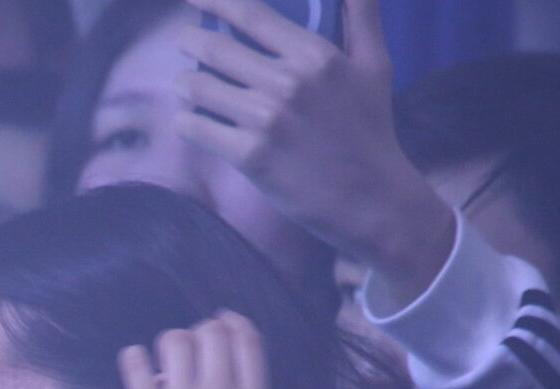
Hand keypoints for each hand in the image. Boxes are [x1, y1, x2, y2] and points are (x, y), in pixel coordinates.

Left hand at [120, 311, 281, 388]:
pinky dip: (134, 359)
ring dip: (167, 345)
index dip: (232, 323)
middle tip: (188, 349)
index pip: (247, 339)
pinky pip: (137, 368)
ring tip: (161, 363)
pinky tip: (133, 364)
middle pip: (211, 332)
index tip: (220, 322)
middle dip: (199, 333)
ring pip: (175, 340)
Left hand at [174, 0, 455, 299]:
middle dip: (190, 41)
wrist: (369, 197)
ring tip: (186, 84)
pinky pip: (195, 127)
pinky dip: (185, 121)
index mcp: (315, 55)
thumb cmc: (370, 129)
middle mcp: (288, 82)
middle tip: (184, 41)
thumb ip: (362, 17)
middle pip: (215, 48)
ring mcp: (266, 119)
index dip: (214, 0)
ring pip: (197, 87)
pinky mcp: (249, 155)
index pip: (251, 15)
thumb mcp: (375, 66)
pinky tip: (189, 121)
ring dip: (184, 83)